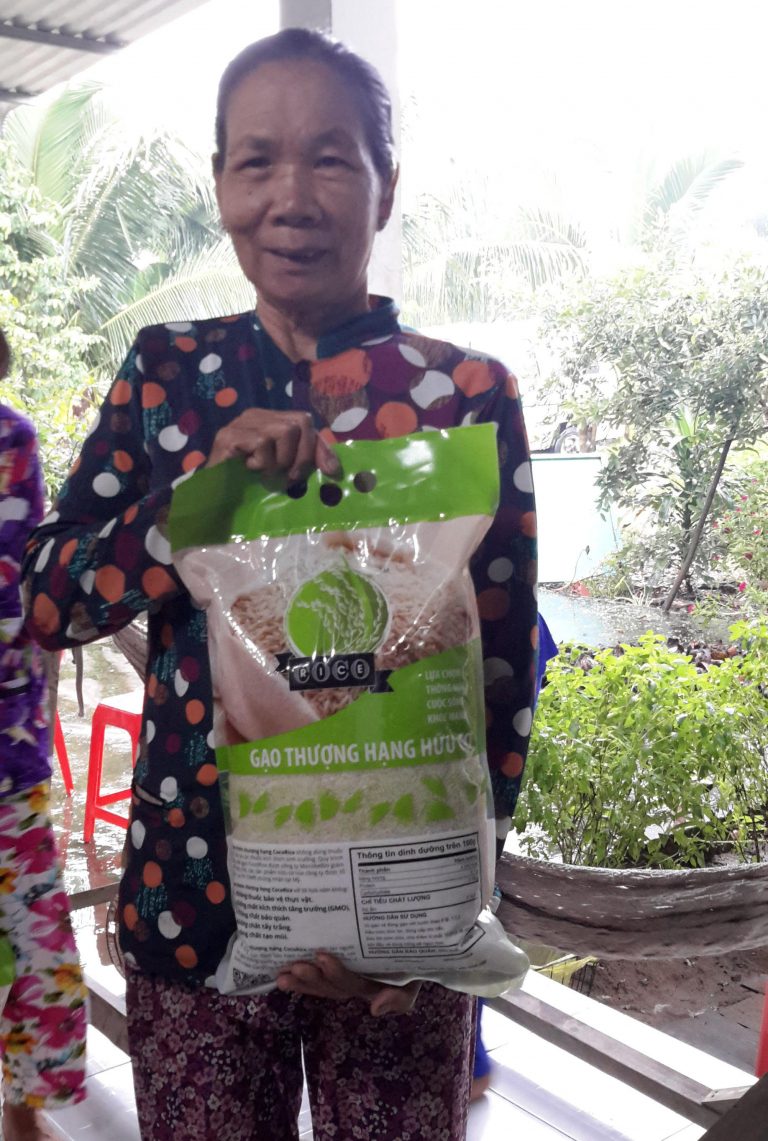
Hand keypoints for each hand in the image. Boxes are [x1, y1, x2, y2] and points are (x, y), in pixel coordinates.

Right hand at [206, 409, 340, 481]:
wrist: (215, 497)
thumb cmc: (250, 483)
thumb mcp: (285, 470)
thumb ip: (307, 461)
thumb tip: (334, 468)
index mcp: (269, 419)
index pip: (304, 420)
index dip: (316, 446)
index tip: (323, 471)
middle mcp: (255, 415)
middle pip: (298, 423)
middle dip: (299, 456)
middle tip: (287, 475)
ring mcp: (240, 423)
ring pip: (284, 431)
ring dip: (279, 461)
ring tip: (265, 472)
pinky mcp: (229, 435)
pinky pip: (262, 442)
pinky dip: (262, 462)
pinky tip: (249, 469)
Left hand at [276, 952, 421, 1016]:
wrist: (417, 946)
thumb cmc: (414, 964)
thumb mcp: (413, 985)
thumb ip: (399, 999)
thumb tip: (375, 1008)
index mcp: (371, 986)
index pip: (350, 984)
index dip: (334, 974)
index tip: (322, 957)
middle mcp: (355, 984)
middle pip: (330, 986)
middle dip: (312, 979)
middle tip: (296, 967)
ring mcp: (346, 977)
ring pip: (321, 983)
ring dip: (302, 981)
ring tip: (284, 975)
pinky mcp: (337, 966)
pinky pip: (318, 976)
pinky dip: (301, 979)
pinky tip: (282, 973)